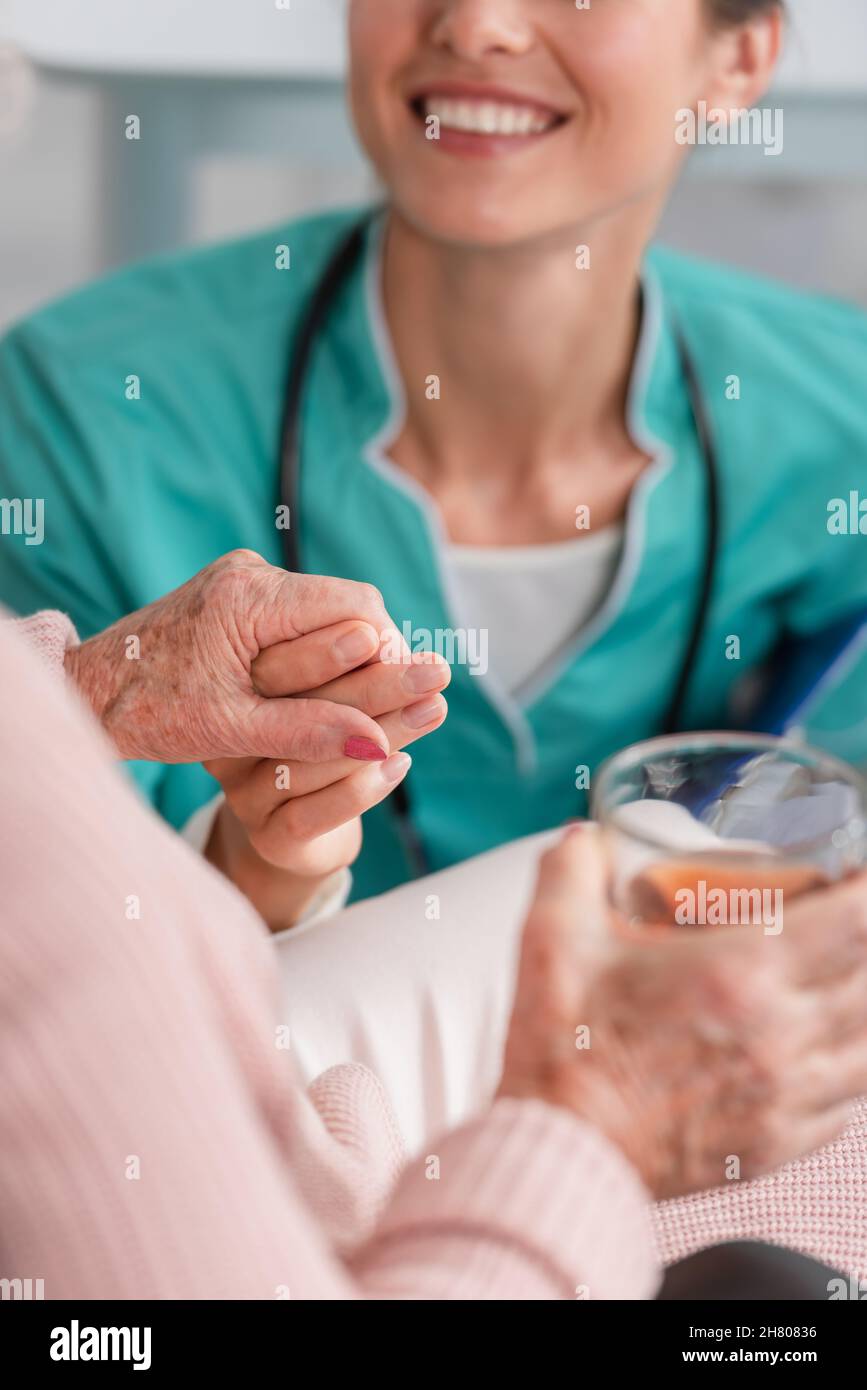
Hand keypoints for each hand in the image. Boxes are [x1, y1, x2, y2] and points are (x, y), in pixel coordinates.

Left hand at [64, 550, 401, 764]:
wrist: (86, 693)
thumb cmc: (149, 713)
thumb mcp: (233, 731)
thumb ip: (310, 733)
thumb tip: (381, 746)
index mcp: (250, 595)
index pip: (357, 607)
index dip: (391, 654)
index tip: (404, 703)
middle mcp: (251, 572)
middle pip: (349, 606)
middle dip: (374, 659)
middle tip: (387, 714)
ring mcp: (244, 579)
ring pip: (329, 612)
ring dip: (348, 660)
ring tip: (355, 711)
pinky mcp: (238, 595)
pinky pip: (302, 618)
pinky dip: (318, 655)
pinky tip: (318, 696)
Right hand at [204, 646, 450, 928]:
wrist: (301, 829)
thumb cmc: (322, 743)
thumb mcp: (330, 697)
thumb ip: (347, 669)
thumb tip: (395, 638)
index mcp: (234, 693)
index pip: (278, 664)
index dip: (335, 648)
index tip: (390, 636)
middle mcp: (230, 742)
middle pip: (300, 708)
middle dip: (375, 684)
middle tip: (433, 668)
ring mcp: (244, 794)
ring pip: (312, 760)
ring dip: (384, 731)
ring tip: (434, 707)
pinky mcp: (268, 838)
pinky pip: (312, 814)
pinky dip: (362, 788)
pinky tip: (400, 764)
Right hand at [499, 825, 866, 1199]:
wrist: (557, 1150)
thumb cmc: (560, 1049)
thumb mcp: (552, 937)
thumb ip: (571, 871)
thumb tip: (585, 841)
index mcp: (740, 976)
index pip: (857, 921)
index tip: (857, 874)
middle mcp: (781, 1037)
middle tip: (844, 921)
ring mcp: (786, 1098)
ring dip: (862, 1005)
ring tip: (839, 980)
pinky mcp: (777, 1145)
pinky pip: (846, 1105)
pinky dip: (846, 1068)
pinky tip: (820, 1048)